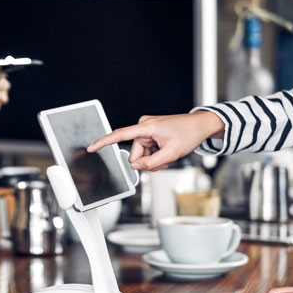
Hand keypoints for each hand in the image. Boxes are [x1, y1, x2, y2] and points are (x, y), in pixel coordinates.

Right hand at [86, 111, 223, 170]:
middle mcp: (143, 126)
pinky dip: (156, 155)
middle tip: (164, 159)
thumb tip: (136, 167)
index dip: (104, 142)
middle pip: (135, 154)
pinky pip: (146, 151)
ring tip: (168, 154)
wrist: (200, 126)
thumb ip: (151, 163)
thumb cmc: (189, 134)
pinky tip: (166, 151)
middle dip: (147, 161)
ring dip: (153, 159)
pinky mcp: (150, 133)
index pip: (120, 135)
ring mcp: (147, 130)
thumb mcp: (171, 154)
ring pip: (141, 155)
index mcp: (146, 127)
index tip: (92, 147)